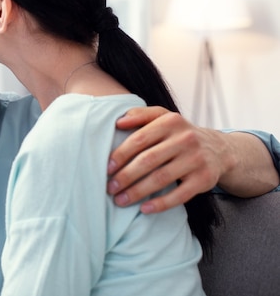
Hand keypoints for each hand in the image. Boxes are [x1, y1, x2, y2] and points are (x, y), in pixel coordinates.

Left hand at [107, 107, 231, 213]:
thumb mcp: (164, 117)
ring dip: (137, 192)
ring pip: (161, 178)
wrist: (219, 149)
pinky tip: (144, 209)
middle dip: (125, 176)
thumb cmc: (179, 134)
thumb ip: (140, 115)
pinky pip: (180, 195)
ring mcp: (196, 160)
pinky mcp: (204, 180)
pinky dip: (161, 204)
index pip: (140, 139)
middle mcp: (185, 139)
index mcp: (171, 122)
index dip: (121, 154)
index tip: (107, 168)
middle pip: (148, 160)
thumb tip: (118, 122)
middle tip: (109, 188)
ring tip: (120, 200)